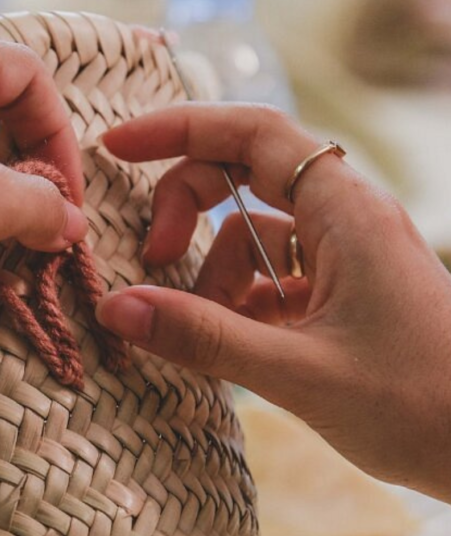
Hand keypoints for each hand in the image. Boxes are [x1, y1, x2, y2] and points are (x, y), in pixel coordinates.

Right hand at [96, 102, 450, 499]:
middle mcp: (345, 218)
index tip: (117, 147)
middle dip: (187, 207)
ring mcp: (345, 254)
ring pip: (251, 233)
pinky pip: (270, 274)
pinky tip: (238, 345)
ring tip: (207, 332)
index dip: (178, 127)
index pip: (251, 131)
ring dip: (214, 275)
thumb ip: (203, 337)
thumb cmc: (422, 407)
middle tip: (152, 257)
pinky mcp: (342, 291)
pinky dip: (239, 302)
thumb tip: (115, 307)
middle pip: (243, 172)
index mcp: (345, 211)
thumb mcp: (299, 374)